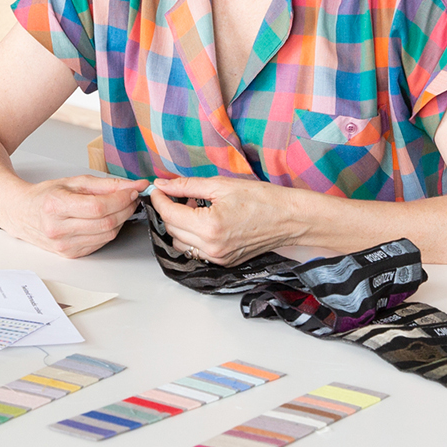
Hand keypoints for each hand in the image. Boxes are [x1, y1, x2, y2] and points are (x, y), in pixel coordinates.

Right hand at [11, 173, 148, 258]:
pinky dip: (109, 230)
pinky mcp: (70, 254)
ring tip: (120, 206)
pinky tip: (106, 219)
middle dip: (125, 208)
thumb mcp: (74, 182)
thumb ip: (106, 184)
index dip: (120, 199)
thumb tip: (134, 185)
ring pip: (107, 235)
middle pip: (105, 223)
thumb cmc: (46, 196)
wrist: (23, 213)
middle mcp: (58, 229)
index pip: (98, 207)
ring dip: (121, 220)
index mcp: (55, 206)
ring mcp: (64, 245)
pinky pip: (100, 243)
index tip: (132, 190)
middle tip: (130, 197)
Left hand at [147, 174, 310, 265]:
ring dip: (180, 225)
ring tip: (194, 209)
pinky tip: (204, 221)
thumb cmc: (262, 199)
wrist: (289, 218)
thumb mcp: (221, 185)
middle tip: (180, 195)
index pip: (169, 213)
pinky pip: (196, 250)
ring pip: (181, 243)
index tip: (157, 189)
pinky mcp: (224, 262)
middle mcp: (211, 247)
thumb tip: (163, 184)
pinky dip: (193, 236)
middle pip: (171, 229)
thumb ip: (187, 186)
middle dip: (169, 210)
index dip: (159, 199)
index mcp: (209, 226)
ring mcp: (217, 257)